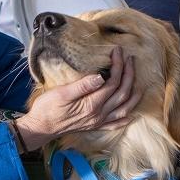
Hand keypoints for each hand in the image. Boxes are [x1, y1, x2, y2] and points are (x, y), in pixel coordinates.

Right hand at [15, 47, 139, 149]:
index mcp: (92, 104)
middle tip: (130, 59)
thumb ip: (83, 86)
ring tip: (139, 82)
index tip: (118, 52)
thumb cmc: (48, 109)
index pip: (112, 82)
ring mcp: (98, 121)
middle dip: (129, 74)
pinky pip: (115, 124)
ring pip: (124, 108)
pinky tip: (131, 114)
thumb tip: (101, 76)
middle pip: (122, 92)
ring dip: (134, 95)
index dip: (118, 66)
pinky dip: (126, 118)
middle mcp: (99, 114)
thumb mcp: (62, 93)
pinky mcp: (94, 126)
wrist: (40, 128)